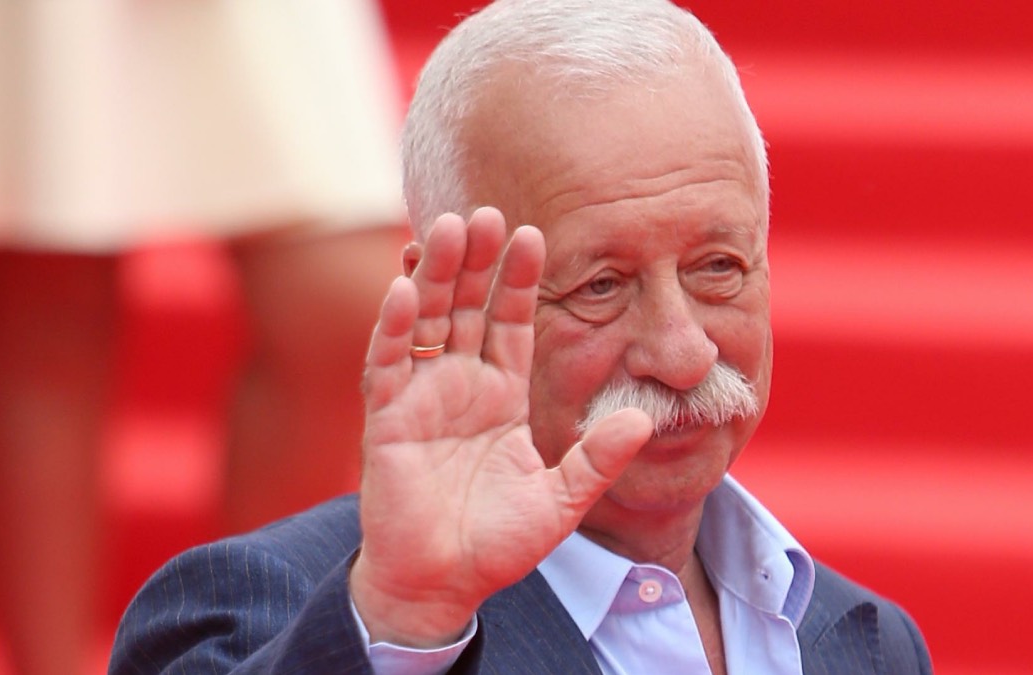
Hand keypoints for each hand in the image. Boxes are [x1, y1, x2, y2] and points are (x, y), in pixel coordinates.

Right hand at [350, 207, 652, 646]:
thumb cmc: (498, 543)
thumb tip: (645, 419)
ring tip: (445, 228)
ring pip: (424, 321)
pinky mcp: (386, 420)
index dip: (518, 281)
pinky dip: (392, 326)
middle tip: (486, 211)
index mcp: (502, 396)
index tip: (532, 234)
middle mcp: (460, 386)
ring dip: (432, 276)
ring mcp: (420, 398)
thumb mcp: (561, 498)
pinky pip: (387, 364)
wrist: (443, 584)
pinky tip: (401, 287)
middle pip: (465, 308)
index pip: (511, 323)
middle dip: (475, 262)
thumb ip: (599, 458)